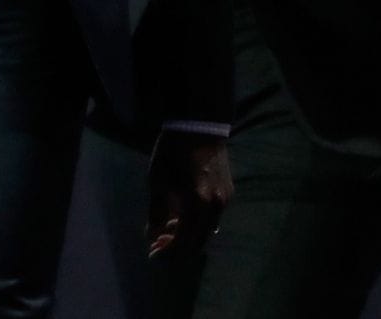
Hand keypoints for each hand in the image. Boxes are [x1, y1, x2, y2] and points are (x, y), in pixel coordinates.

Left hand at [146, 130, 231, 258]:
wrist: (199, 126)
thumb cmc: (173, 151)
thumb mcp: (158, 181)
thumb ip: (156, 212)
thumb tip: (152, 236)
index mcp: (197, 205)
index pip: (183, 242)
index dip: (167, 252)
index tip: (152, 254)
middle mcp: (215, 207)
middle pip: (197, 243)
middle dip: (177, 248)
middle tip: (158, 244)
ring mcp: (224, 201)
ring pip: (206, 231)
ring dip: (187, 236)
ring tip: (167, 228)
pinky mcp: (228, 193)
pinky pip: (212, 218)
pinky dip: (197, 223)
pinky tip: (181, 215)